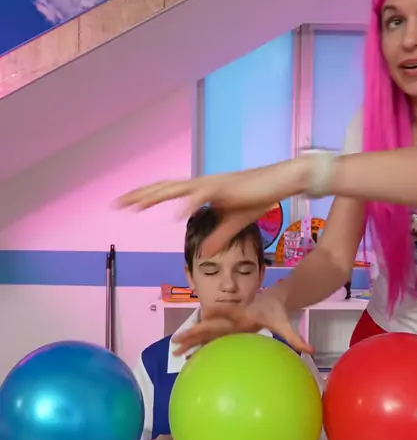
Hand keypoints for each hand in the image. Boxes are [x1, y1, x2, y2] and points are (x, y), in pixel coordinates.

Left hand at [117, 159, 310, 255]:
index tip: (127, 204)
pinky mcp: (223, 188)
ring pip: (176, 189)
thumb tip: (203, 254)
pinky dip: (189, 203)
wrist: (276, 184)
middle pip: (163, 188)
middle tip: (117, 203)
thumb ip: (216, 239)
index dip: (146, 197)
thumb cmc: (255, 199)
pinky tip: (177, 213)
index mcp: (200, 191)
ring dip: (156, 196)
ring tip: (137, 204)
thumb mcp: (232, 225)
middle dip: (140, 195)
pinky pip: (203, 196)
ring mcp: (210, 184)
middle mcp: (200, 184)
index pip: (167, 192)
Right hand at [171, 288, 311, 354]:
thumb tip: (310, 350)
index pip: (226, 312)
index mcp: (241, 314)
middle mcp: (230, 318)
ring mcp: (226, 323)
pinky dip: (199, 346)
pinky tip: (189, 356)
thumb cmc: (277, 311)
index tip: (201, 317)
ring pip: (205, 331)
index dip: (215, 313)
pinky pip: (210, 338)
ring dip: (191, 340)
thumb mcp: (285, 323)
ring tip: (175, 350)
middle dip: (192, 332)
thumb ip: (295, 337)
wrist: (273, 300)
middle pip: (208, 324)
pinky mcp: (226, 329)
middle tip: (176, 342)